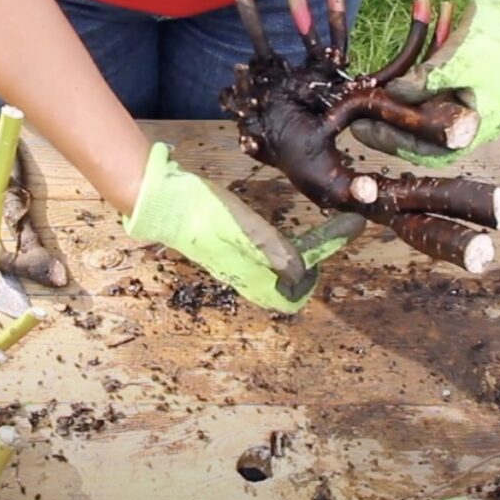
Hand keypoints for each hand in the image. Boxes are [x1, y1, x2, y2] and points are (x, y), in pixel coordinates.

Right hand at [122, 143, 354, 312]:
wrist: (166, 201)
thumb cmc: (204, 214)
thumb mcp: (244, 229)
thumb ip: (274, 250)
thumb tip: (301, 272)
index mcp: (250, 276)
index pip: (291, 298)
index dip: (311, 282)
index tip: (324, 256)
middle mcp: (246, 274)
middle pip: (287, 283)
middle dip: (312, 265)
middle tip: (334, 236)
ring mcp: (236, 261)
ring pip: (277, 269)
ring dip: (299, 256)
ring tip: (316, 236)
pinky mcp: (229, 246)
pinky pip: (264, 255)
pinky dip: (282, 246)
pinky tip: (284, 231)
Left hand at [351, 0, 499, 164]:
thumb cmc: (497, 40)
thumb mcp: (459, 63)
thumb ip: (426, 82)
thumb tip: (394, 95)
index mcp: (477, 127)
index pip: (429, 149)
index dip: (394, 141)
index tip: (364, 129)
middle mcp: (470, 120)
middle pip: (422, 132)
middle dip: (390, 121)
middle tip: (358, 115)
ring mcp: (464, 100)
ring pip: (422, 109)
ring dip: (398, 101)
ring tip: (369, 96)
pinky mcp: (458, 80)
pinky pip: (429, 88)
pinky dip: (412, 79)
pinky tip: (391, 76)